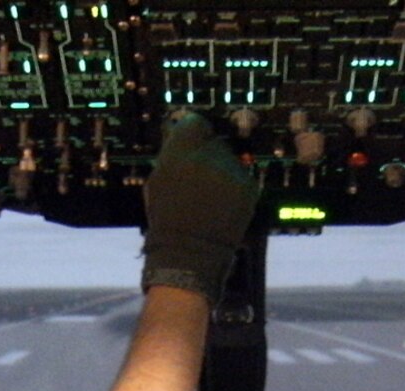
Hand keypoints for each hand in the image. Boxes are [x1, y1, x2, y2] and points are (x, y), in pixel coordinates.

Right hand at [141, 113, 259, 303]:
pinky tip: (221, 203)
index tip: (191, 143)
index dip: (191, 133)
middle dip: (206, 153)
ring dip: (220, 170)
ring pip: (228, 158)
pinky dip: (233, 185)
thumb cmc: (168, 220)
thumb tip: (179, 130)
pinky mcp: (247, 185)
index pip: (194, 123)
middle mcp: (207, 157)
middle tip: (198, 178)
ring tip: (209, 196)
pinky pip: (240, 174)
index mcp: (179, 153)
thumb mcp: (157, 182)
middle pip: (213, 139)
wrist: (190, 253)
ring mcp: (230, 171)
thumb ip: (169, 154)